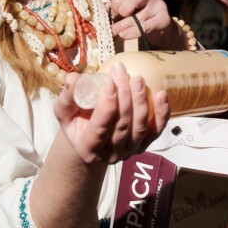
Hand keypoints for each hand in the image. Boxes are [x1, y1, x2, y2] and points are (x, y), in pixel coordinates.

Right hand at [53, 64, 168, 164]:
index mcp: (88, 148)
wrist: (90, 140)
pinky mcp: (144, 145)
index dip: (107, 105)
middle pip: (122, 125)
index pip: (100, 128)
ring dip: (141, 101)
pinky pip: (157, 130)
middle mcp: (111, 154)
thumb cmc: (77, 124)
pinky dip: (162, 113)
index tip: (109, 83)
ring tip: (138, 79)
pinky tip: (162, 94)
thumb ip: (68, 96)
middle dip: (124, 96)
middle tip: (122, 73)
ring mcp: (130, 151)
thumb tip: (73, 77)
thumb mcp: (65, 112)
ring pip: (140, 127)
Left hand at [105, 0, 181, 48]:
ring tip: (116, 32)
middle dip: (122, 10)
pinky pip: (145, 27)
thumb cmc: (141, 16)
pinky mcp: (163, 19)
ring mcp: (159, 5)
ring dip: (124, 25)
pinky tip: (125, 35)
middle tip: (117, 19)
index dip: (116, 1)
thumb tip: (104, 8)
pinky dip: (132, 33)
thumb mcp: (129, 9)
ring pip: (139, 16)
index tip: (113, 12)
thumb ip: (117, 7)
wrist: (160, 27)